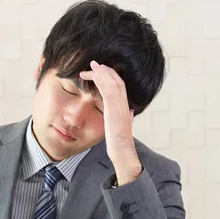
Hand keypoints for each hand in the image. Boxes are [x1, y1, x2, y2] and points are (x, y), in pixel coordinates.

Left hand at [80, 60, 142, 184]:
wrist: (124, 154)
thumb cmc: (120, 145)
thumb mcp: (120, 128)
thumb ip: (122, 119)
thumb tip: (126, 114)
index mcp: (125, 108)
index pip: (119, 87)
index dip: (110, 77)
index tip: (99, 72)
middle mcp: (125, 106)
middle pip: (117, 81)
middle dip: (106, 71)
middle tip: (94, 63)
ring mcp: (121, 108)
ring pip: (114, 84)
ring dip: (103, 72)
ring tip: (93, 64)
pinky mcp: (115, 112)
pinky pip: (109, 93)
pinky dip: (102, 82)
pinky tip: (95, 76)